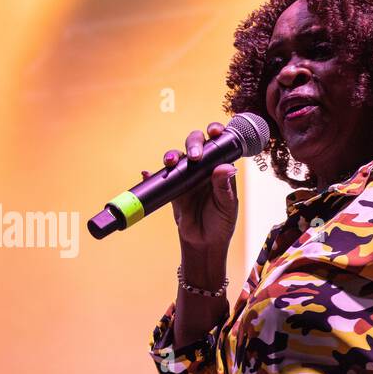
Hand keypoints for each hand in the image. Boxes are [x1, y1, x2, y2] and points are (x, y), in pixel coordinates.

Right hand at [141, 123, 238, 277]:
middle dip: (193, 143)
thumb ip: (224, 186)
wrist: (204, 242)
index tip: (214, 131)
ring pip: (177, 158)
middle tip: (193, 156)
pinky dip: (151, 174)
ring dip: (172, 155)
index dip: (215, 133)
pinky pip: (160, 177)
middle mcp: (202, 168)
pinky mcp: (172, 188)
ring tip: (171, 162)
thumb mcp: (227, 205)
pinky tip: (146, 172)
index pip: (218, 145)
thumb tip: (227, 167)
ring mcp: (186, 177)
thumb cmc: (221, 223)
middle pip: (195, 145)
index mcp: (219, 169)